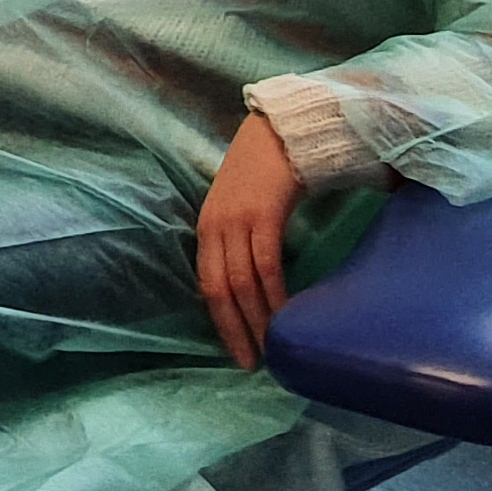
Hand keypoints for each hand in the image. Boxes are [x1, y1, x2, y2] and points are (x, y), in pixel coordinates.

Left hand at [194, 113, 304, 370]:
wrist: (279, 128)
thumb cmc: (265, 171)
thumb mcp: (243, 208)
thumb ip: (244, 240)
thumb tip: (260, 283)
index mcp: (208, 228)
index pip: (207, 285)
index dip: (220, 321)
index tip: (236, 350)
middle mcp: (215, 227)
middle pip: (219, 290)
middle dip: (235, 330)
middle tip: (253, 362)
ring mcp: (237, 220)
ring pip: (241, 282)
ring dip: (257, 319)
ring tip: (271, 347)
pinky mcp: (262, 213)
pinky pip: (265, 264)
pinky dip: (273, 294)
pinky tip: (284, 315)